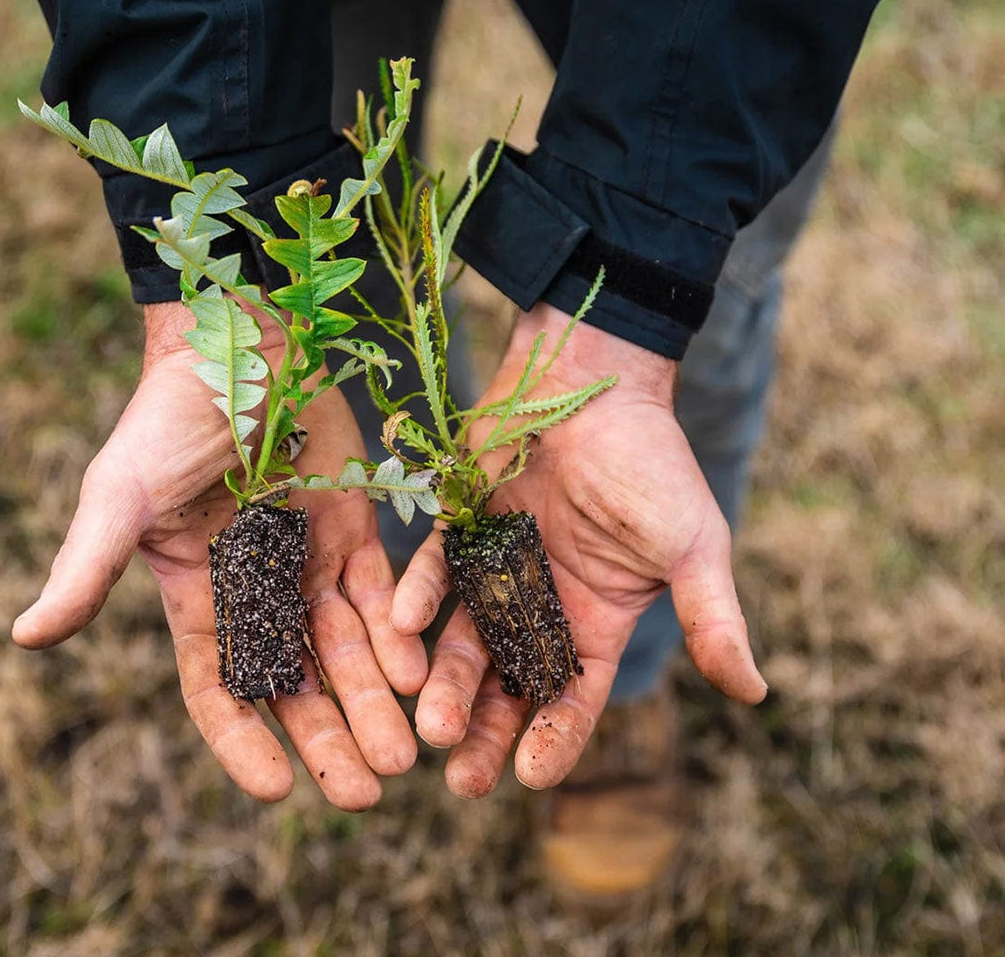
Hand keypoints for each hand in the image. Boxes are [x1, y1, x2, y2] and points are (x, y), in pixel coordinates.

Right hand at [13, 301, 424, 809]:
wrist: (238, 338)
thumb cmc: (168, 415)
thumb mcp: (120, 495)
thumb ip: (86, 566)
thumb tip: (22, 638)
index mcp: (196, 593)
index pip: (218, 688)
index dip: (241, 741)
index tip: (276, 791)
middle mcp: (256, 589)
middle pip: (295, 683)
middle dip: (328, 739)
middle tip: (365, 794)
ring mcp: (308, 561)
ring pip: (346, 650)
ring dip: (374, 703)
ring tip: (403, 759)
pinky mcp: (354, 528)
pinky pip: (382, 595)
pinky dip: (399, 636)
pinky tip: (419, 675)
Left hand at [392, 302, 766, 797]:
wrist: (595, 378)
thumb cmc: (651, 461)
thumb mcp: (692, 545)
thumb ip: (713, 618)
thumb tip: (756, 693)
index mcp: (599, 616)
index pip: (575, 695)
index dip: (554, 737)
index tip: (529, 779)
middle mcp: (543, 602)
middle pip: (511, 684)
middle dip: (486, 731)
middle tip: (457, 781)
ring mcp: (498, 567)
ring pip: (464, 639)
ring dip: (446, 681)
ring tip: (427, 725)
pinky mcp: (460, 527)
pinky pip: (433, 572)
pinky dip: (417, 597)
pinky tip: (404, 625)